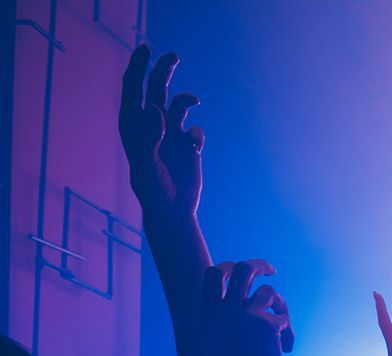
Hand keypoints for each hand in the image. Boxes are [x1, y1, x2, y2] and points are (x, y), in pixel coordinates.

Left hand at [118, 46, 202, 225]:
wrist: (172, 209)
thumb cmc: (153, 189)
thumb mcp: (146, 163)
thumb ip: (148, 136)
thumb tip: (155, 108)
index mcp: (133, 125)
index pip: (132, 88)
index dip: (138, 67)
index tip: (146, 49)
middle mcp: (151, 125)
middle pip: (155, 89)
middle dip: (163, 71)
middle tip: (173, 55)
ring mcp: (171, 135)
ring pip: (177, 105)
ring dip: (186, 99)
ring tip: (193, 100)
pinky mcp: (188, 146)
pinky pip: (196, 130)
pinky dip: (197, 135)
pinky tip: (195, 149)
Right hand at [202, 261, 291, 355]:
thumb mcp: (220, 349)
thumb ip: (227, 325)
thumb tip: (245, 306)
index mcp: (208, 315)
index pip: (213, 276)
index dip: (228, 267)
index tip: (240, 268)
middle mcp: (225, 310)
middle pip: (243, 270)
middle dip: (258, 265)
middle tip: (270, 269)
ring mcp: (246, 315)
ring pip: (269, 293)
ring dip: (280, 306)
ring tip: (285, 328)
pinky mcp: (268, 325)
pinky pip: (284, 319)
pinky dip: (288, 333)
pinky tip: (287, 349)